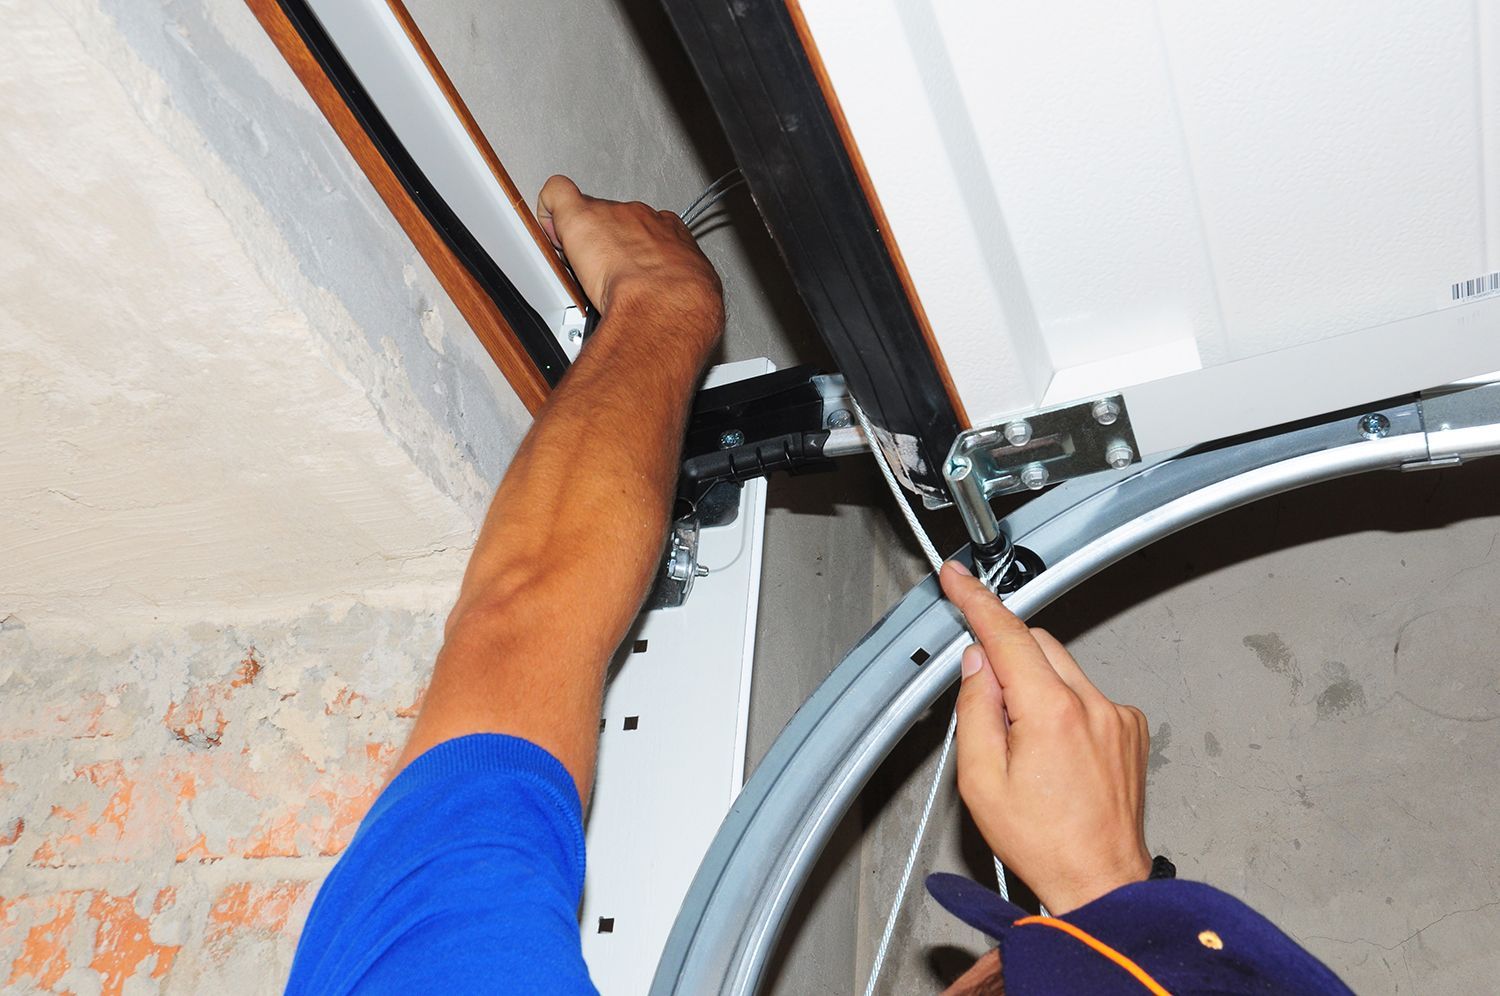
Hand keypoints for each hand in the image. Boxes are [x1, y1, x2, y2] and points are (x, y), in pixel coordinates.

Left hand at [536, 175, 722, 340]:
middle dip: (605, 244)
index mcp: (671, 233)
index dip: (631, 249)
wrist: (665, 304)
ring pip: (589, 215)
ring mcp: (612, 215)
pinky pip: (557, 194)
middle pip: (615, 221)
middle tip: (601, 276)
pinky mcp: (581, 216)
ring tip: (581, 270)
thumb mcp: (696, 293)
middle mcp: (643, 218)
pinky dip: (548, 211)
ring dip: (581, 239)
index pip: (646, 230)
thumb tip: (681, 299)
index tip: (626, 268)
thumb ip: (685, 286)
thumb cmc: (682, 305)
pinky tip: (550, 234)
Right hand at [940, 561, 1151, 913]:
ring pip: (1063, 668)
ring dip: (1035, 685)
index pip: (1007, 633)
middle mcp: (1091, 704)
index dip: (976, 600)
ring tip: (1025, 746)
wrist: (1101, 882)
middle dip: (1005, 656)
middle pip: (1037, 644)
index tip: (957, 578)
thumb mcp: (980, 780)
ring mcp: (1117, 716)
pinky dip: (1064, 705)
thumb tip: (977, 664)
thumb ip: (974, 709)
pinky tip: (1056, 753)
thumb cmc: (1043, 843)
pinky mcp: (1131, 729)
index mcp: (1050, 711)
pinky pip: (1087, 694)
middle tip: (985, 700)